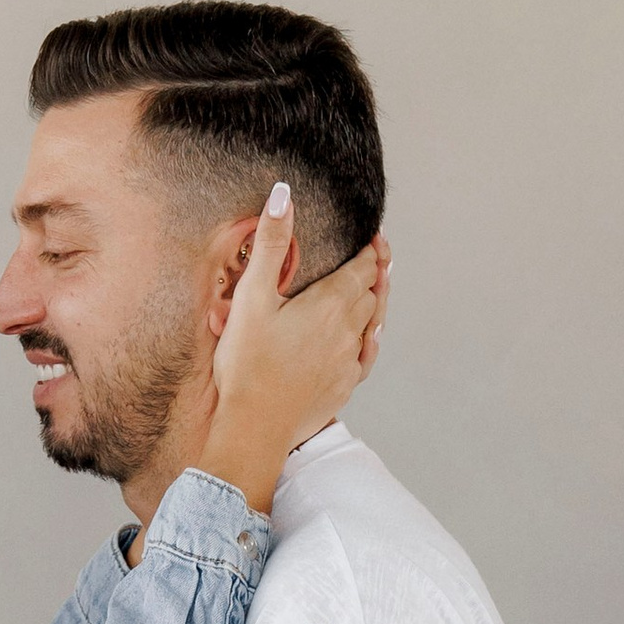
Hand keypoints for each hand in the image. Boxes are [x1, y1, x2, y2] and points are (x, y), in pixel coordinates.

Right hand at [199, 198, 388, 511]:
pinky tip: (367, 337)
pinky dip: (370, 339)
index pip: (364, 266)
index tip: (375, 237)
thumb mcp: (252, 297)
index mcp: (331, 303)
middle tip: (375, 258)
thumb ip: (271, 244)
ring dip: (375, 302)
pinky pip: (367, 356)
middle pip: (373, 292)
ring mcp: (349, 361)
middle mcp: (349, 329)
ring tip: (375, 289)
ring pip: (374, 322)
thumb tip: (282, 195)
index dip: (372, 249)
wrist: (255, 428)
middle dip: (375, 272)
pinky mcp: (343, 386)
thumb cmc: (248, 364)